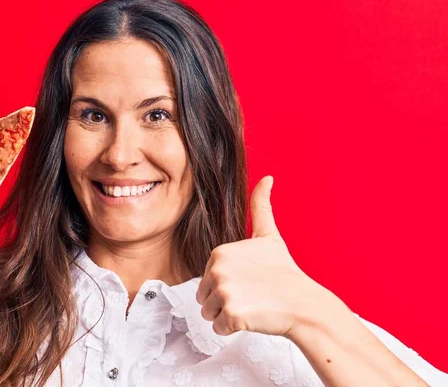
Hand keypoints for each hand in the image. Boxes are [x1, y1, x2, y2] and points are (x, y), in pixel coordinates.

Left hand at [196, 175, 323, 336]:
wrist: (303, 303)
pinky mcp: (230, 314)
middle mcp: (217, 270)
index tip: (249, 281)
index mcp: (219, 252)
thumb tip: (267, 177)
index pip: (207, 278)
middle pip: (204, 296)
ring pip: (208, 313)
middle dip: (224, 300)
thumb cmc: (284, 272)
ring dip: (227, 315)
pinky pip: (219, 328)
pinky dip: (233, 328)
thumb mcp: (269, 236)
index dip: (227, 283)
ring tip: (251, 306)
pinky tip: (252, 317)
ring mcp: (223, 292)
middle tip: (251, 296)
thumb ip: (261, 206)